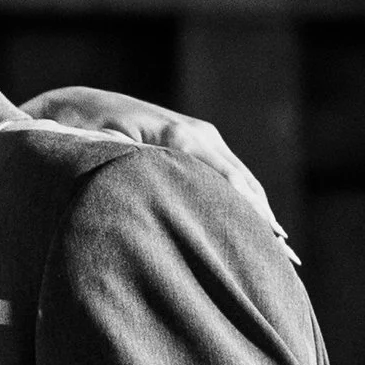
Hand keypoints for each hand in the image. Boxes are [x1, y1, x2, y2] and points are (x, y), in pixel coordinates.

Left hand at [28, 87, 275, 225]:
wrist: (77, 106)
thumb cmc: (81, 135)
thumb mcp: (103, 155)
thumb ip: (136, 173)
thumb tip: (164, 196)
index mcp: (181, 138)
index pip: (228, 181)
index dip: (250, 214)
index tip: (270, 243)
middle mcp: (198, 133)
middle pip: (243, 182)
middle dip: (264, 219)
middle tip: (287, 258)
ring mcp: (200, 134)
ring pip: (240, 179)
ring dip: (260, 211)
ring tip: (281, 248)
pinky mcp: (195, 140)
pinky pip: (227, 173)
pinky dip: (245, 199)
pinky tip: (258, 224)